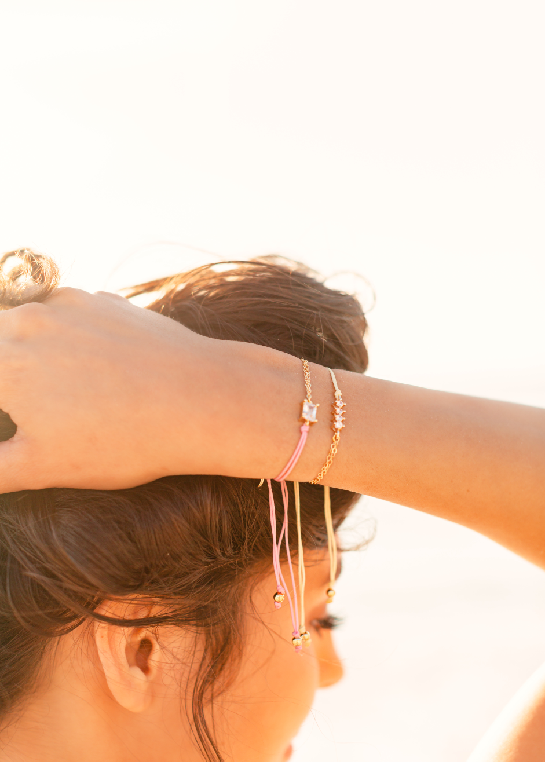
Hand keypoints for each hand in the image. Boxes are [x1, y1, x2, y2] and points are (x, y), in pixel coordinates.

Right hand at [0, 288, 216, 490]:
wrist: (201, 400)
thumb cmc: (122, 439)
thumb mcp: (41, 467)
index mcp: (3, 363)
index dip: (5, 406)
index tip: (18, 420)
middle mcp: (27, 321)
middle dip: (8, 377)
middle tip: (32, 410)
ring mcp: (69, 304)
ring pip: (26, 322)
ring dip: (28, 350)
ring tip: (63, 393)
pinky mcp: (104, 301)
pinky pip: (66, 314)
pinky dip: (63, 335)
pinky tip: (93, 369)